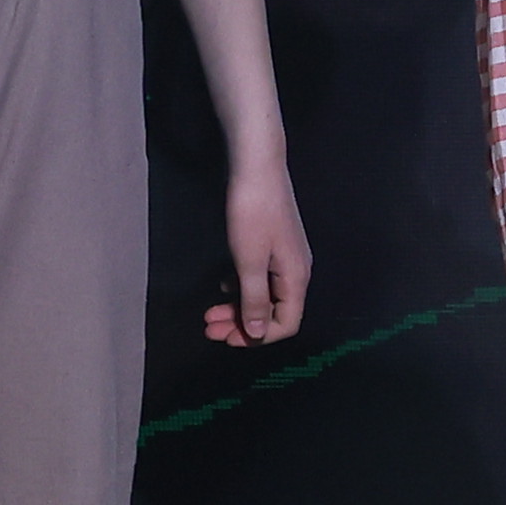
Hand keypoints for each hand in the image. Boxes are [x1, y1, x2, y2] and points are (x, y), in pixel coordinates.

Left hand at [210, 163, 311, 347]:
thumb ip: (254, 301)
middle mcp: (295, 271)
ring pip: (264, 295)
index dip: (258, 337)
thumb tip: (259, 335)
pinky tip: (224, 286)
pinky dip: (242, 288)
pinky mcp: (273, 244)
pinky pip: (260, 277)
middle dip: (241, 324)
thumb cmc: (253, 214)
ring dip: (238, 308)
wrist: (258, 167)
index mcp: (296, 278)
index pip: (286, 324)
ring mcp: (285, 257)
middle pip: (273, 312)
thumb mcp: (250, 261)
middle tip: (209, 328)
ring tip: (210, 313)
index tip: (226, 337)